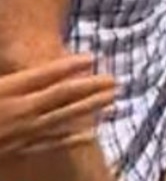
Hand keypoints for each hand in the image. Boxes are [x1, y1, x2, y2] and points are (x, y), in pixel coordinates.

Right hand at [0, 55, 115, 159]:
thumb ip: (16, 76)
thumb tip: (32, 67)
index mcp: (9, 90)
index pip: (45, 75)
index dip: (70, 65)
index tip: (92, 58)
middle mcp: (21, 110)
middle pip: (62, 95)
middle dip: (90, 86)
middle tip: (114, 80)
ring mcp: (22, 131)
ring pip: (63, 118)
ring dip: (90, 109)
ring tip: (114, 101)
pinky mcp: (18, 149)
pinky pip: (50, 142)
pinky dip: (72, 138)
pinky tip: (91, 135)